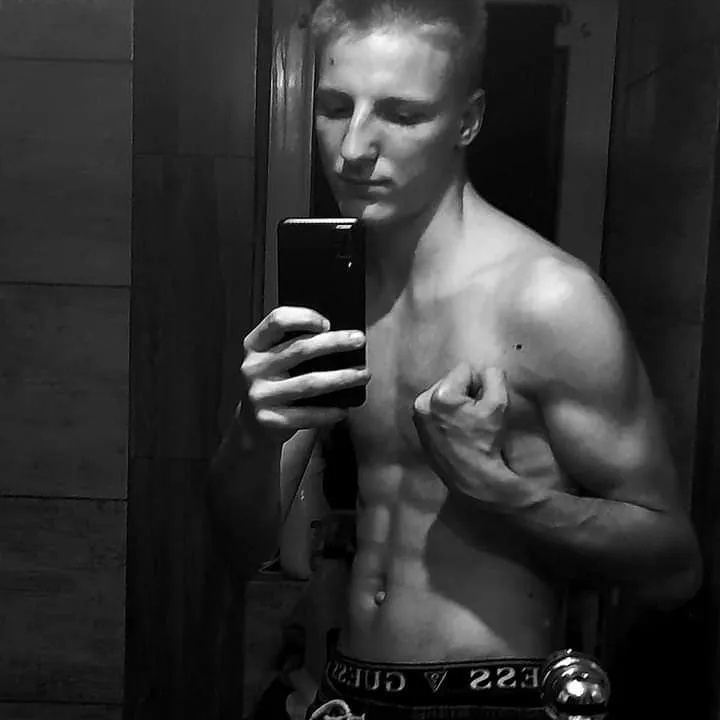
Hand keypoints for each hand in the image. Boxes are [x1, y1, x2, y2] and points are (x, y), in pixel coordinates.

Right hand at [240, 306, 369, 441]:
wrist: (252, 424)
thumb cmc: (275, 383)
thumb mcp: (275, 359)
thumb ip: (296, 345)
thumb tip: (342, 336)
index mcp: (255, 344)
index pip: (277, 320)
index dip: (304, 317)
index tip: (328, 323)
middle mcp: (253, 367)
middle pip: (299, 349)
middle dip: (334, 343)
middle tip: (359, 341)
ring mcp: (260, 394)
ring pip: (309, 383)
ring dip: (341, 378)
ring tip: (363, 375)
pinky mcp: (269, 419)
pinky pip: (305, 415)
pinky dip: (328, 412)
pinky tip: (344, 409)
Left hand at [413, 364, 521, 508]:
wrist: (473, 480)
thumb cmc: (486, 442)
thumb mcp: (499, 404)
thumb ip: (494, 377)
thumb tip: (486, 370)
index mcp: (439, 395)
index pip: (465, 369)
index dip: (481, 384)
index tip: (484, 405)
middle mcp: (422, 402)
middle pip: (451, 380)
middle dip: (466, 392)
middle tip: (477, 415)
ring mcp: (417, 417)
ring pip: (444, 394)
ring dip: (457, 403)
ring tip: (467, 424)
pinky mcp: (418, 428)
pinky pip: (436, 408)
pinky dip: (448, 414)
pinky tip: (458, 430)